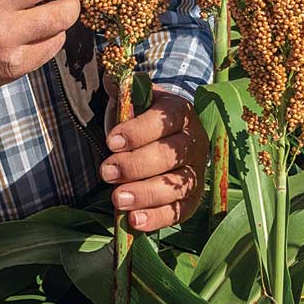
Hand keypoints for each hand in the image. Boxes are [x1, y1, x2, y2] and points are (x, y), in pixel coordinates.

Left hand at [100, 88, 207, 231]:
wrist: (159, 135)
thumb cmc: (141, 116)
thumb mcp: (133, 98)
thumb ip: (122, 89)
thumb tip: (110, 82)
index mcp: (180, 111)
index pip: (165, 119)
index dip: (139, 131)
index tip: (111, 141)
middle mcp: (194, 141)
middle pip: (171, 155)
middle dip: (136, 165)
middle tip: (106, 172)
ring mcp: (197, 171)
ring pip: (178, 186)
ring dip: (146, 194)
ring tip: (117, 199)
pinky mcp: (192, 198)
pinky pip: (180, 211)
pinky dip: (158, 218)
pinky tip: (134, 221)